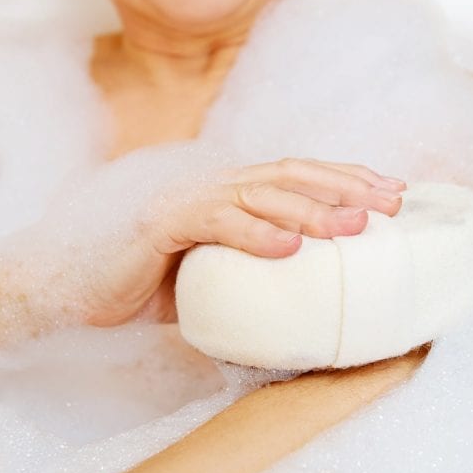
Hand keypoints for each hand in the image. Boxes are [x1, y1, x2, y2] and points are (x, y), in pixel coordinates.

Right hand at [84, 158, 405, 325]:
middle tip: (390, 203)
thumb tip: (313, 298)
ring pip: (258, 194)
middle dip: (344, 186)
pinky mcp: (160, 224)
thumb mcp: (219, 281)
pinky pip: (213, 223)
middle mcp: (213, 189)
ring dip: (309, 210)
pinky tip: (287, 250)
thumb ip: (257, 276)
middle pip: (289, 175)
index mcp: (230, 197)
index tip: (393, 193)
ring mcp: (187, 201)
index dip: (346, 179)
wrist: (79, 295)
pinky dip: (252, 234)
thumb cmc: (149, 291)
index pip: (297, 177)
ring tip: (352, 228)